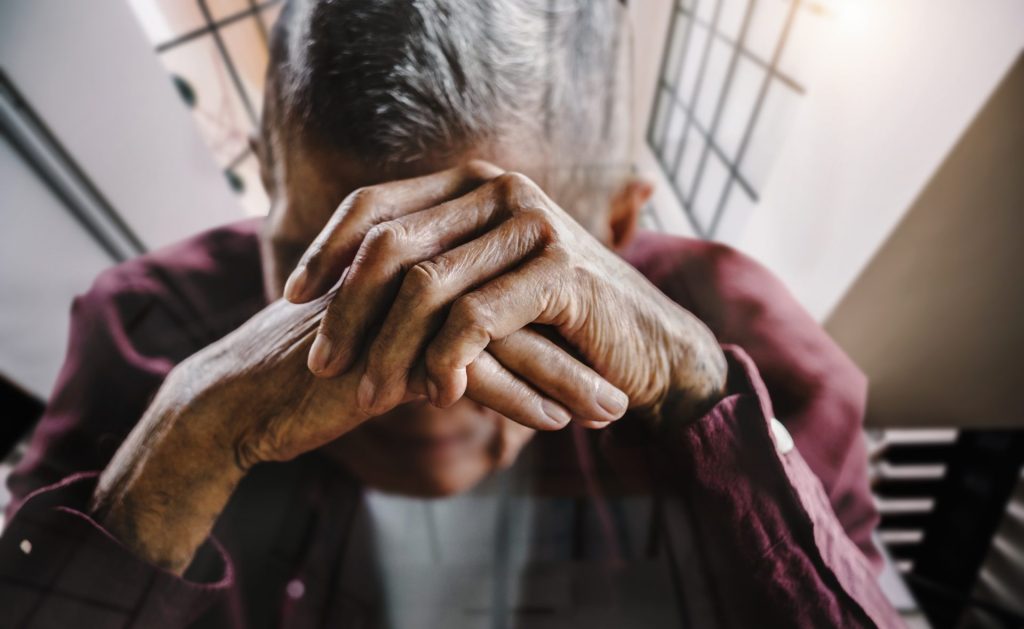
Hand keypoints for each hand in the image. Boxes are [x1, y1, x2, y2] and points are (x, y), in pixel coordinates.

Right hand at [92, 281, 615, 571]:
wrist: (240, 398)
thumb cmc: (312, 368)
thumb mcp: (379, 337)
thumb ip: (428, 324)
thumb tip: (484, 343)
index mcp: (412, 263)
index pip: (501, 281)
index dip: (554, 317)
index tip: (599, 349)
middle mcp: (409, 277)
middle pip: (513, 303)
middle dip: (576, 346)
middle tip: (626, 377)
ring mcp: (398, 313)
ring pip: (502, 338)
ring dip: (562, 376)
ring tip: (609, 409)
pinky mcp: (384, 355)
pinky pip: (467, 374)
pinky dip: (516, 399)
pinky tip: (553, 422)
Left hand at [286, 161, 726, 426]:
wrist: (647, 347)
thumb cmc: (556, 324)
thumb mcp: (484, 288)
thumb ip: (430, 272)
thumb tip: (338, 292)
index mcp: (474, 185)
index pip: (375, 203)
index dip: (325, 250)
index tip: (291, 298)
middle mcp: (500, 191)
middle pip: (389, 245)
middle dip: (345, 310)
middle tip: (322, 363)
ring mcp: (533, 224)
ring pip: (426, 287)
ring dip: (389, 348)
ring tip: (368, 395)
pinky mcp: (561, 269)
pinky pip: (477, 318)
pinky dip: (447, 360)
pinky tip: (437, 395)